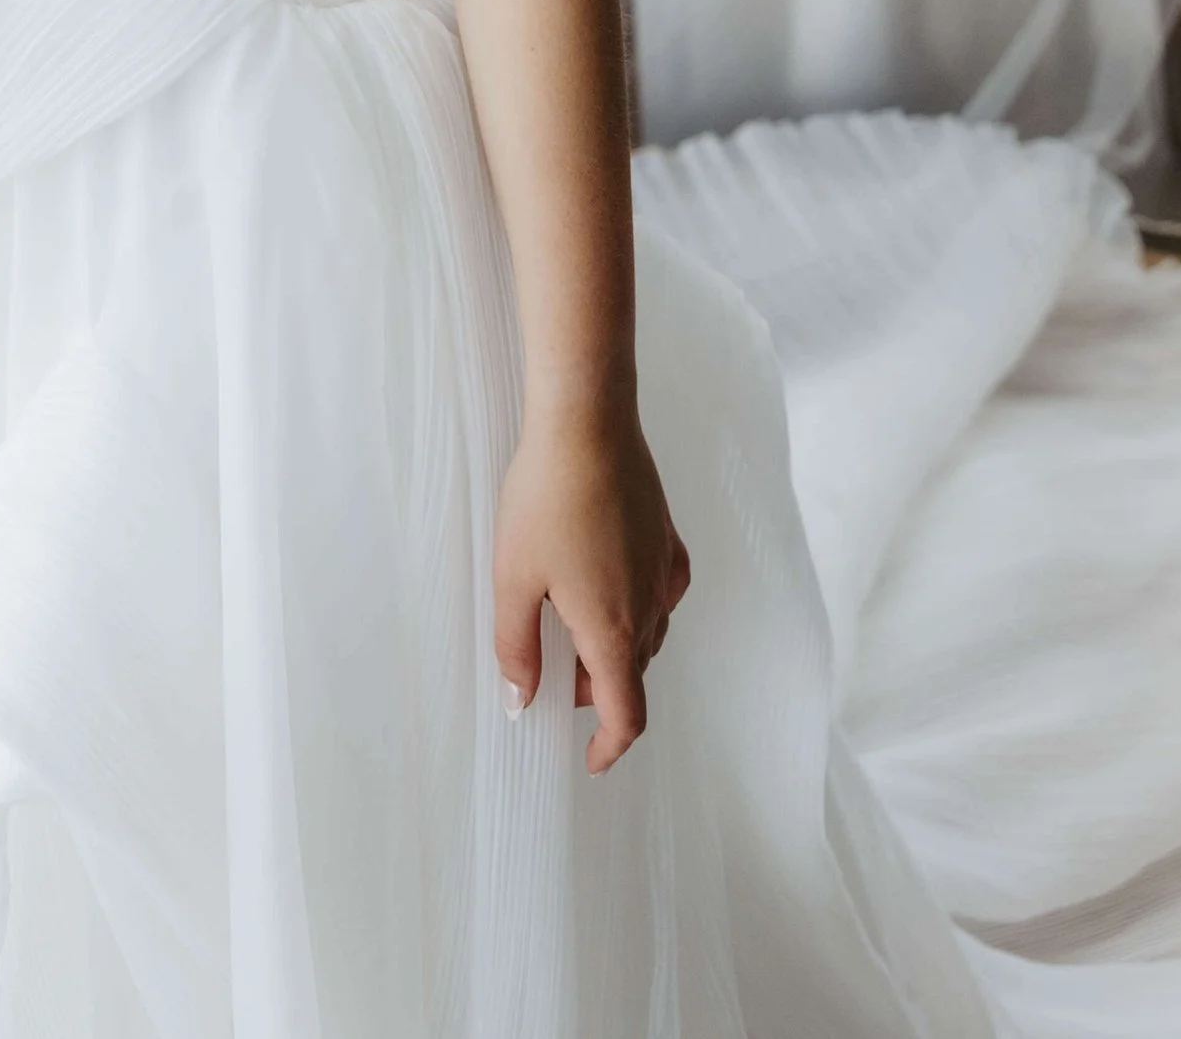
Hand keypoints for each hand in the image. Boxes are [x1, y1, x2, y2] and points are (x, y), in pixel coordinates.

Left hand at [493, 405, 689, 773]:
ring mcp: (663, 570)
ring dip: (614, 647)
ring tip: (569, 623)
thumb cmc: (546, 498)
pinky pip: (660, 592)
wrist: (588, 423)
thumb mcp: (513, 578)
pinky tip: (610, 580)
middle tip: (550, 671)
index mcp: (613, 630)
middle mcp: (650, 607)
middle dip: (593, 688)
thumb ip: (515, 648)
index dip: (609, 746)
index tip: (589, 758)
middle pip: (631, 674)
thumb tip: (519, 701)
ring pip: (648, 634)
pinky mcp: (667, 537)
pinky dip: (637, 606)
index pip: (626, 715)